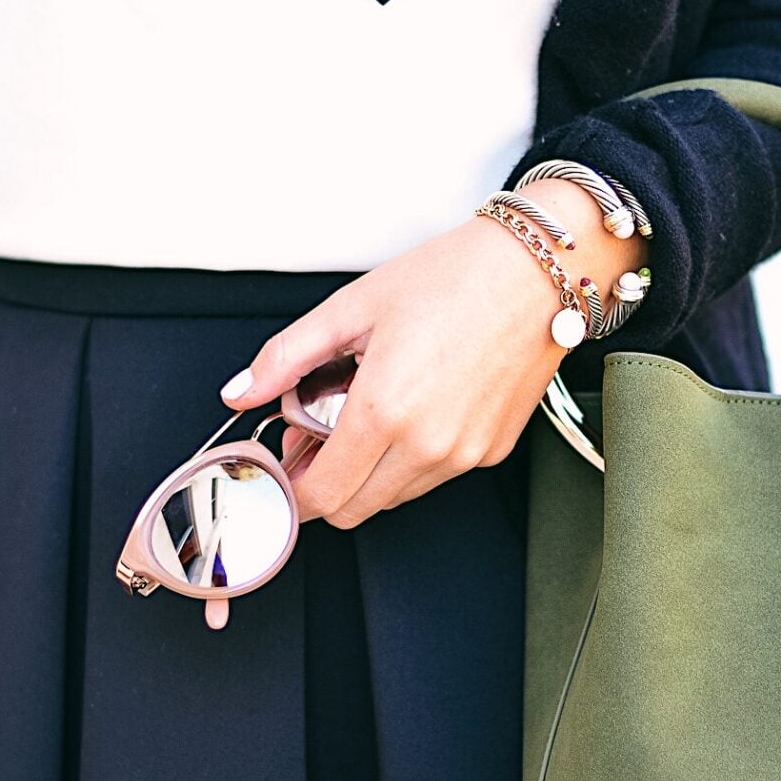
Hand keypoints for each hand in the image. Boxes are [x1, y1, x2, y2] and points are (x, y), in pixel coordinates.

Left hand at [221, 179, 645, 526]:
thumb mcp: (353, 307)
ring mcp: (464, 454)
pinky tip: (410, 410)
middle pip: (353, 510)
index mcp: (385, 412)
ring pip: (393, 497)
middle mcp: (428, 446)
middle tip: (316, 436)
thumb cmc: (455, 278)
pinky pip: (433, 476)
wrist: (538, 271)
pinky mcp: (491, 451)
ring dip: (368, 473)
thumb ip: (287, 356)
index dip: (291, 489)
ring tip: (365, 414)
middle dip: (325, 484)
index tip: (283, 464)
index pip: (320, 496)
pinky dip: (410, 459)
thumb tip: (242, 390)